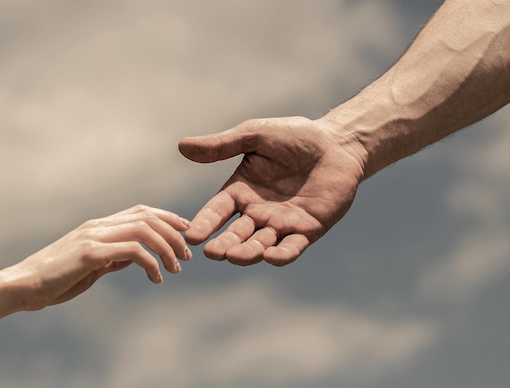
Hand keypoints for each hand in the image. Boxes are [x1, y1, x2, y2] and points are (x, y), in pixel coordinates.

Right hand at [6, 205, 190, 310]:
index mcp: (98, 226)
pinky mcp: (90, 253)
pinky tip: (156, 278)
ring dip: (167, 247)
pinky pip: (132, 251)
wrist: (21, 286)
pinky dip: (151, 263)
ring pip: (144, 230)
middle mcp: (98, 225)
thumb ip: (112, 258)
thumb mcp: (90, 267)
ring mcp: (93, 236)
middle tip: (187, 255)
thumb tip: (136, 257)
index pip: (141, 212)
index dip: (168, 217)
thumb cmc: (54, 280)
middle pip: (148, 217)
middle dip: (174, 233)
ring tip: (176, 268)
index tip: (185, 231)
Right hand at [178, 117, 365, 265]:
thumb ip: (222, 145)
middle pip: (236, 234)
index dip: (205, 223)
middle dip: (224, 245)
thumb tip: (182, 146)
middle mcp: (257, 212)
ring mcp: (282, 223)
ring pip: (260, 244)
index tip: (192, 236)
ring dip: (248, 252)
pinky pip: (292, 247)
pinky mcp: (307, 230)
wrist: (337, 143)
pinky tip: (271, 256)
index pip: (217, 211)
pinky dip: (281, 254)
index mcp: (241, 191)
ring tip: (236, 255)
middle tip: (213, 253)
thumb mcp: (254, 136)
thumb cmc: (294, 136)